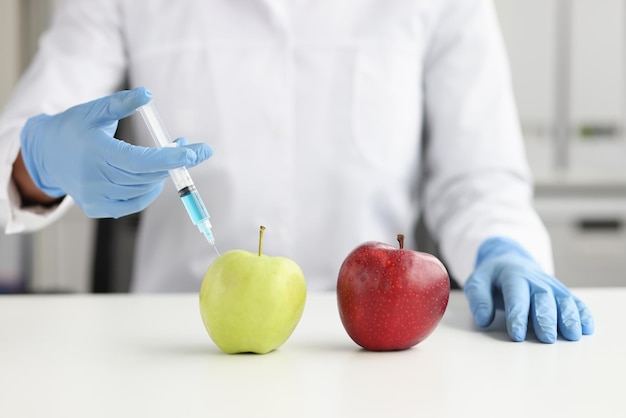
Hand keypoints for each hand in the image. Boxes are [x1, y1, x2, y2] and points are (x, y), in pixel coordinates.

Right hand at [19, 87, 211, 217]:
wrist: (45, 153)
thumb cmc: (74, 127)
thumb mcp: (95, 110)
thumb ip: (122, 102)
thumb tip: (147, 94)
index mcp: (96, 153)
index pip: (138, 161)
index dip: (167, 158)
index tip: (192, 153)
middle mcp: (94, 179)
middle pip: (146, 176)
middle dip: (175, 163)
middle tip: (195, 150)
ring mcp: (95, 197)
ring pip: (143, 189)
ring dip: (164, 174)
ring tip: (174, 155)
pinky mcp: (97, 208)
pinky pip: (134, 203)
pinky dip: (149, 189)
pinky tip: (155, 175)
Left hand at [463, 236, 593, 342]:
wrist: (510, 262)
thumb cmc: (492, 278)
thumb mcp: (477, 282)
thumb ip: (478, 298)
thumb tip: (484, 318)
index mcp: (512, 275)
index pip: (516, 295)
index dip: (517, 315)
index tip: (517, 335)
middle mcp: (535, 279)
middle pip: (543, 298)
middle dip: (545, 318)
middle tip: (546, 338)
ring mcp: (551, 285)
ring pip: (562, 299)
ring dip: (569, 317)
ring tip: (572, 335)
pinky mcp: (561, 292)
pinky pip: (574, 301)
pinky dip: (582, 313)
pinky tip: (586, 328)